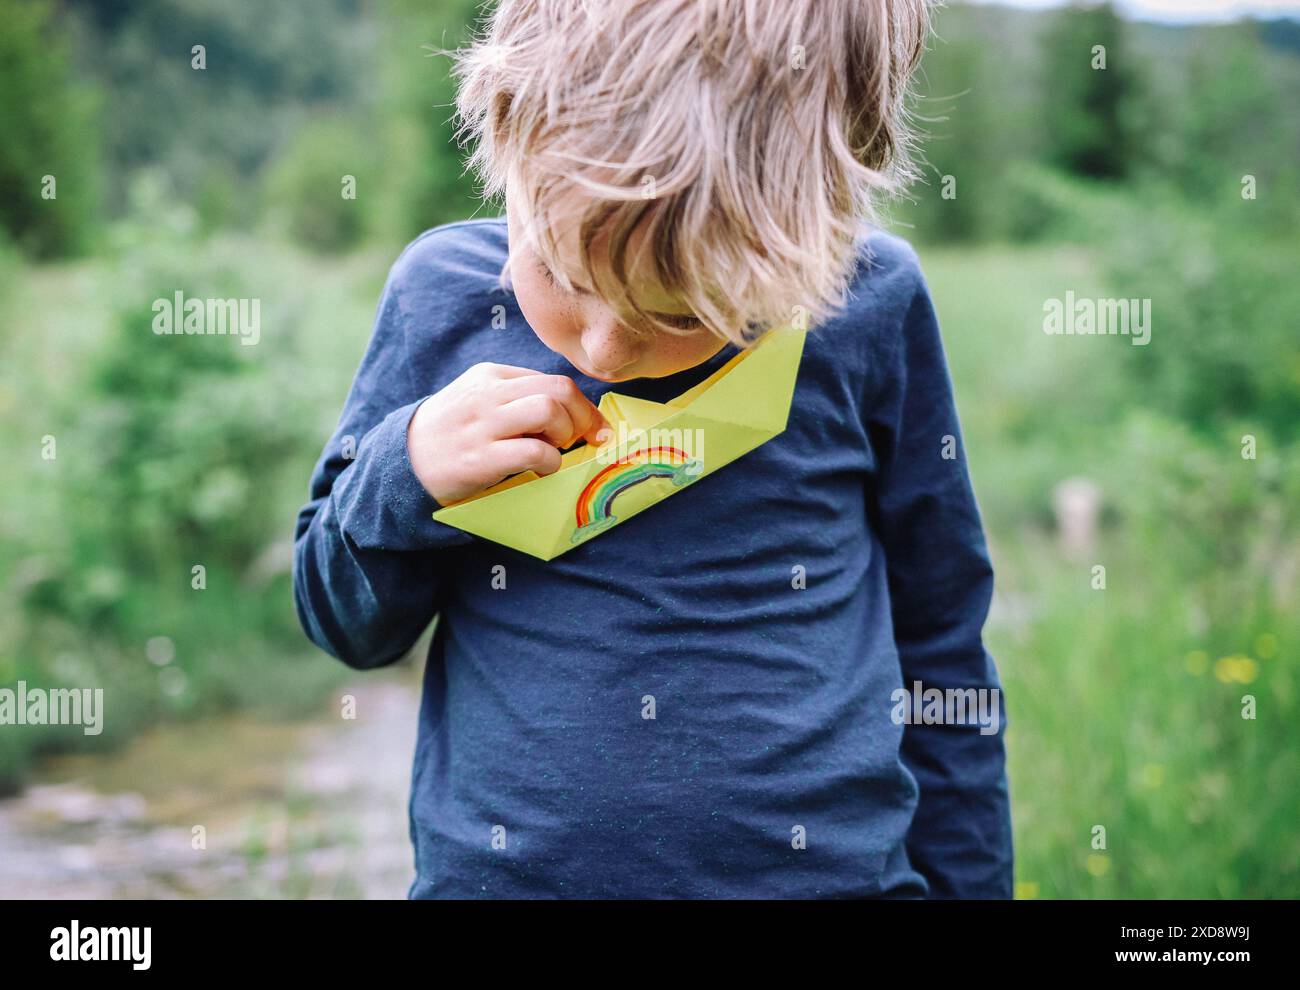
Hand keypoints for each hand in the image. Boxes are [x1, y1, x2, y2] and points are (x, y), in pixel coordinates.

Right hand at [407, 363, 609, 505]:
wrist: (403, 461)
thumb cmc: (452, 433)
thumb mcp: (479, 401)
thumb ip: (517, 398)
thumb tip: (572, 411)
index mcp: (491, 375)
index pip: (551, 379)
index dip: (581, 404)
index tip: (591, 426)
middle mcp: (488, 394)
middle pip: (558, 388)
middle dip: (582, 416)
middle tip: (581, 440)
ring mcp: (483, 425)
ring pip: (548, 410)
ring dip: (565, 433)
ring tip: (555, 450)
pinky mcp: (480, 458)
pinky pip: (534, 451)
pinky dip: (550, 461)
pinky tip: (543, 469)